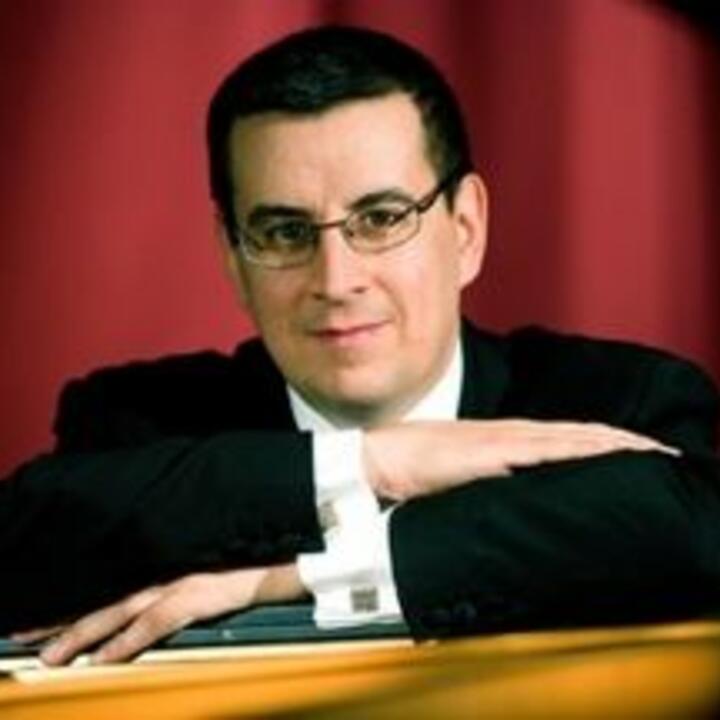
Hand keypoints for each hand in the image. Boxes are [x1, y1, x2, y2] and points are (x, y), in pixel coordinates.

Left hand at [12, 563, 304, 665]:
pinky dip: (124, 643)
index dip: (80, 604)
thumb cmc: (252, 554)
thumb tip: (173, 590)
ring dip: (80, 634)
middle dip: (63, 620)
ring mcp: (177, 583)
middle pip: (104, 599)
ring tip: (48, 655)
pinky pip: (151, 626)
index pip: (114, 587)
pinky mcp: (194, 597)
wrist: (283, 548)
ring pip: (116, 611)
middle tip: (24, 635)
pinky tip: (102, 660)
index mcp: (168, 564)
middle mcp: (165, 571)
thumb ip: (189, 574)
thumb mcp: (214, 560)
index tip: (51, 617)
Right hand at [364, 419, 678, 501]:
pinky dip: (578, 448)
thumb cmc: (409, 468)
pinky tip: (603, 451)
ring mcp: (499, 439)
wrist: (376, 457)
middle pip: (575, 433)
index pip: (560, 438)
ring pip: (568, 437)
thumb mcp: (453, 474)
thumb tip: (508, 492)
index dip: (597, 441)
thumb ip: (483, 479)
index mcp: (499, 440)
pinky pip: (543, 449)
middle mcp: (506, 434)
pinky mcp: (488, 451)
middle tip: (659, 448)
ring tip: (648, 448)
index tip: (630, 449)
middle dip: (619, 440)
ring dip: (611, 442)